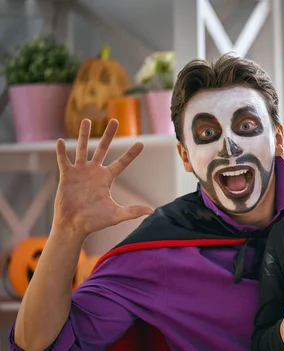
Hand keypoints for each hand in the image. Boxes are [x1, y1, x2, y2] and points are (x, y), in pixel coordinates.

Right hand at [53, 119, 152, 235]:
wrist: (74, 226)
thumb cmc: (95, 221)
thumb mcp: (116, 215)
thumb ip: (132, 211)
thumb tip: (151, 211)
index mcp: (107, 178)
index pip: (122, 163)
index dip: (131, 154)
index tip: (141, 143)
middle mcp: (94, 172)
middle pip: (103, 148)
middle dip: (109, 135)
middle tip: (115, 120)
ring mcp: (80, 172)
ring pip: (82, 148)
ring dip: (83, 135)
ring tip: (86, 120)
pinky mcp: (66, 176)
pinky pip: (63, 160)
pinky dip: (61, 151)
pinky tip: (60, 141)